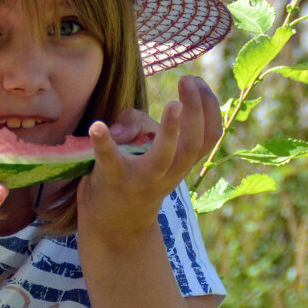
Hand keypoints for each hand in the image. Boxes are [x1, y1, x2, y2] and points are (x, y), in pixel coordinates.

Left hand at [77, 75, 220, 245]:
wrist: (115, 228)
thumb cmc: (133, 176)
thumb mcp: (145, 148)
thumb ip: (138, 124)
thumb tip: (121, 126)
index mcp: (182, 163)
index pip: (209, 137)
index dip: (210, 108)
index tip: (199, 83)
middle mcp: (169, 173)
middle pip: (193, 144)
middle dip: (196, 111)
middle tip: (188, 80)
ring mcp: (141, 178)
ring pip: (164, 157)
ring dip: (170, 131)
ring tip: (173, 105)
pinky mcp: (112, 180)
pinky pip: (109, 161)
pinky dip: (103, 143)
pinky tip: (97, 126)